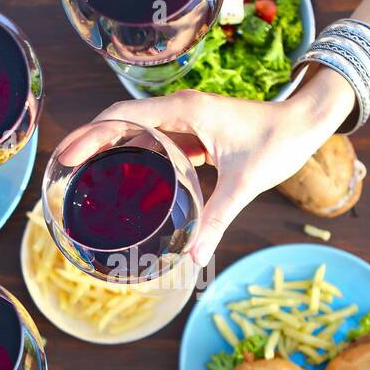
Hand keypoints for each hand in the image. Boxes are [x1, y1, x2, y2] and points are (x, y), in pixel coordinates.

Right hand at [55, 72, 353, 265]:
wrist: (305, 122)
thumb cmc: (277, 142)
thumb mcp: (243, 185)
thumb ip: (216, 220)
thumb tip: (194, 258)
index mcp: (184, 112)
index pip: (122, 118)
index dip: (90, 136)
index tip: (66, 155)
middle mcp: (180, 110)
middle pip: (121, 122)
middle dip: (90, 142)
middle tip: (64, 169)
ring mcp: (187, 120)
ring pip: (137, 130)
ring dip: (111, 148)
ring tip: (85, 175)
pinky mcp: (196, 132)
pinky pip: (157, 141)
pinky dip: (137, 155)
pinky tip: (128, 179)